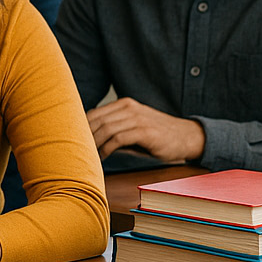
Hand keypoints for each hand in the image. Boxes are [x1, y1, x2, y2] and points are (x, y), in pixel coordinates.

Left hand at [86, 97, 204, 163]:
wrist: (188, 137)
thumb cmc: (158, 136)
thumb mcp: (134, 127)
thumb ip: (115, 129)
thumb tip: (88, 139)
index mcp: (124, 104)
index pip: (94, 113)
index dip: (81, 128)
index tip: (73, 141)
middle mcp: (129, 108)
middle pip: (96, 120)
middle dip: (84, 136)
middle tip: (76, 150)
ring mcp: (137, 118)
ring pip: (105, 128)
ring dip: (94, 144)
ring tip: (88, 155)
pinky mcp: (144, 131)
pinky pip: (118, 138)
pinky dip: (106, 148)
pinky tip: (102, 157)